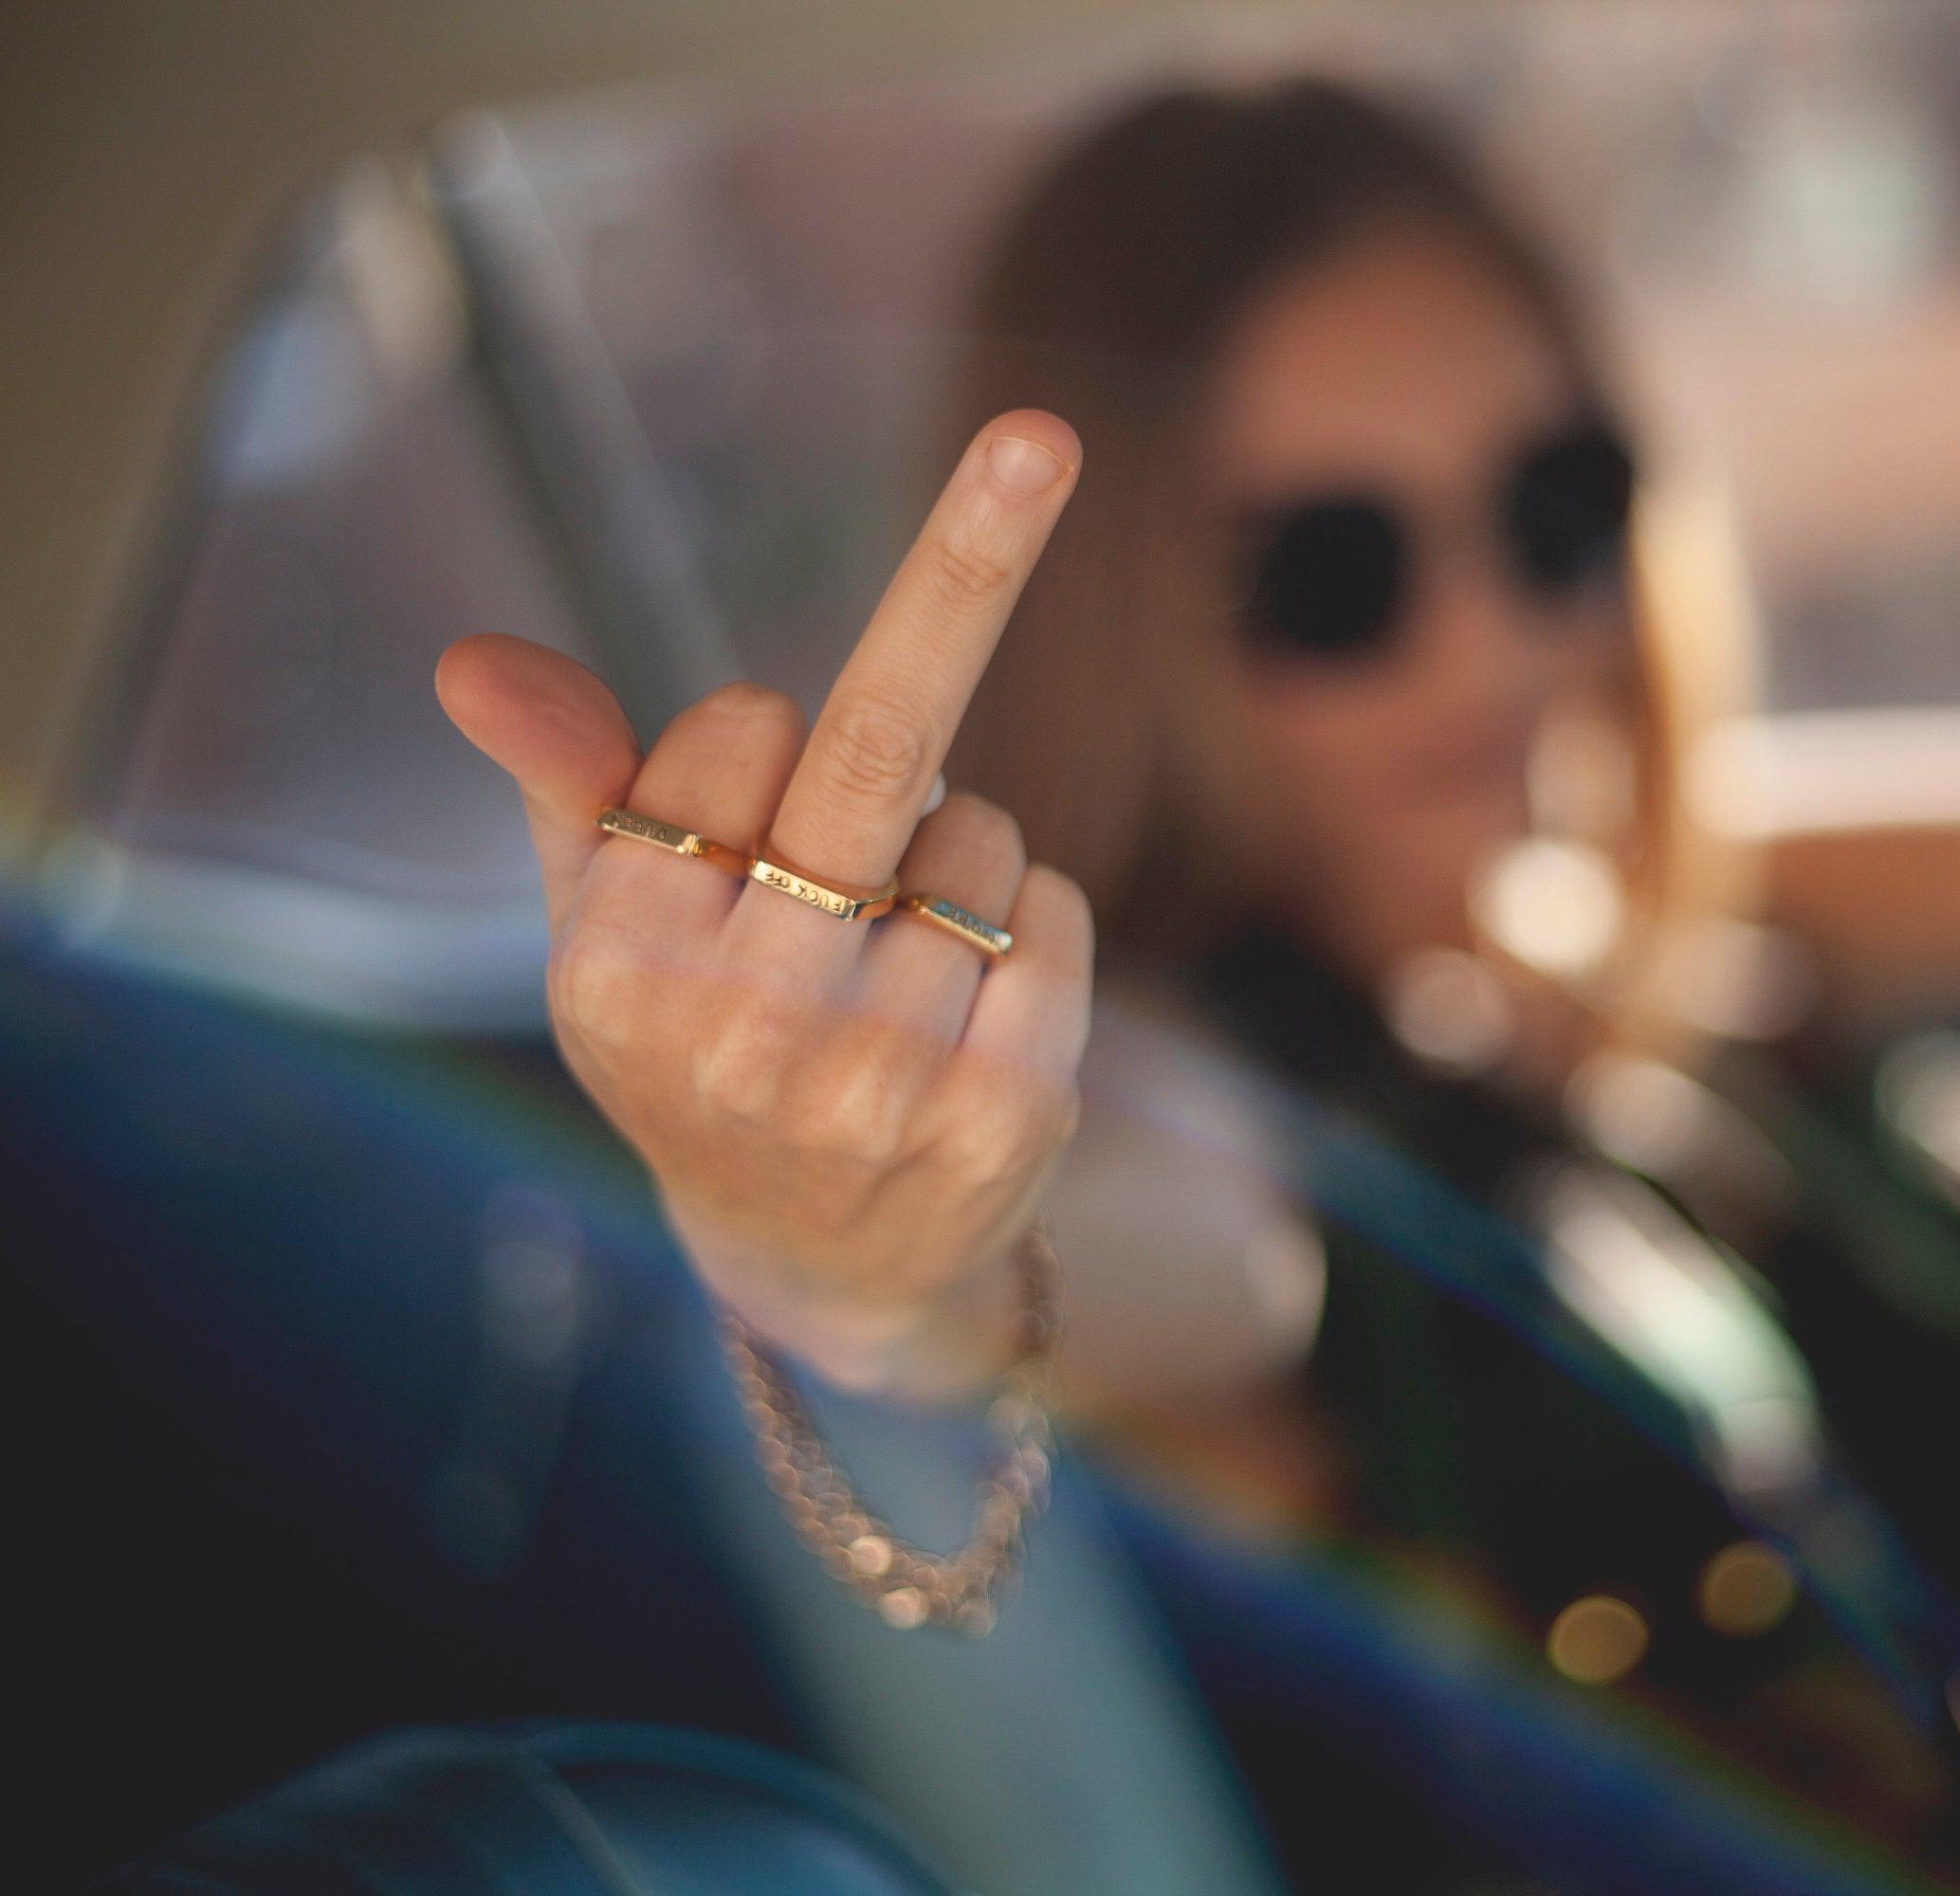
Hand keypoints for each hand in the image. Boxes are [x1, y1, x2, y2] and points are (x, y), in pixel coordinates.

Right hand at [436, 412, 1091, 1395]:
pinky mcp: (1005, 1115)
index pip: (737, 725)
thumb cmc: (708, 1039)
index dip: (756, 740)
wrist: (823, 1259)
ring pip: (976, 831)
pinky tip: (972, 1003)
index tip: (742, 808)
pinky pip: (1055, 910)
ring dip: (953, 861)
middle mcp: (743, 1025)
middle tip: (1041, 438)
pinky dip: (1032, 920)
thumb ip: (566, 779)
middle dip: (966, 565)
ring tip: (893, 968)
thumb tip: (474, 662)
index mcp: (621, 961)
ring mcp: (882, 1079)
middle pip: (878, 742)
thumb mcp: (611, 920)